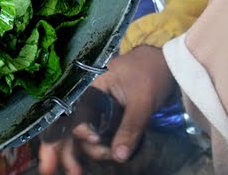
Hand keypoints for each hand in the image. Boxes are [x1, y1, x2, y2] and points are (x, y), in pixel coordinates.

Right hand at [37, 45, 175, 174]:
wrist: (165, 64)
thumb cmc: (150, 74)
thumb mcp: (142, 101)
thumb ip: (130, 128)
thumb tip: (119, 156)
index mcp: (90, 87)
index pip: (73, 112)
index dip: (79, 130)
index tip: (94, 140)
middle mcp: (87, 98)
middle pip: (68, 126)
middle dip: (63, 151)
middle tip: (62, 172)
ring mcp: (94, 108)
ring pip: (80, 135)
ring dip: (83, 154)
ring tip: (88, 168)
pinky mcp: (104, 117)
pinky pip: (93, 135)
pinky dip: (94, 149)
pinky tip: (102, 157)